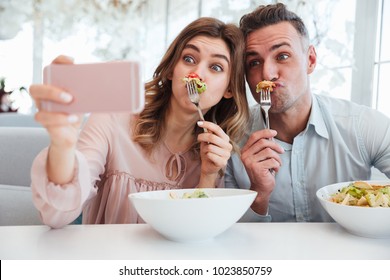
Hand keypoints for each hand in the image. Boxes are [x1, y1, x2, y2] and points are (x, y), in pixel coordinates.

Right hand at [29, 55, 82, 183]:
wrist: (69, 136)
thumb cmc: (76, 113)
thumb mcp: (83, 101)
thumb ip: (90, 91)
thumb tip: (115, 82)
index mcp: (53, 86)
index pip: (51, 68)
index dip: (59, 62)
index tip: (73, 61)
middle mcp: (43, 97)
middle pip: (36, 88)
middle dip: (51, 90)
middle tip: (70, 96)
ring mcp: (42, 110)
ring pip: (39, 105)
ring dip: (55, 105)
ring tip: (71, 105)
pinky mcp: (46, 123)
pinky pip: (43, 119)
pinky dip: (59, 119)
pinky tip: (73, 118)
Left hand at [196, 121, 231, 186]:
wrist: (208, 167)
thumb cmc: (208, 153)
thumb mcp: (207, 141)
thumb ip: (208, 133)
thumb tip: (204, 122)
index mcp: (225, 139)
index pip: (217, 129)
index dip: (208, 124)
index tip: (198, 123)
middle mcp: (228, 146)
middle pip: (213, 137)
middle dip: (202, 137)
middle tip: (198, 138)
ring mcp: (227, 154)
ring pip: (210, 147)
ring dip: (204, 149)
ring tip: (205, 151)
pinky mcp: (223, 162)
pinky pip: (211, 155)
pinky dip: (206, 155)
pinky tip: (208, 157)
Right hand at [240, 129, 283, 213]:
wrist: (260, 188)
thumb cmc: (262, 172)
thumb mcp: (261, 157)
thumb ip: (262, 147)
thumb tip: (271, 136)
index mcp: (245, 151)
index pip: (254, 136)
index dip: (265, 132)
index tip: (274, 132)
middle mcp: (245, 156)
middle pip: (263, 142)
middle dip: (275, 146)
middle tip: (281, 151)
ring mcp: (250, 162)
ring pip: (269, 151)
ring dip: (277, 158)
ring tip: (277, 163)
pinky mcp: (257, 168)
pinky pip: (272, 161)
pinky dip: (277, 165)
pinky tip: (275, 170)